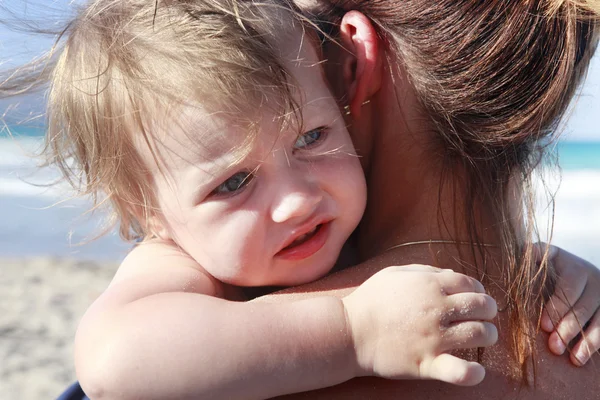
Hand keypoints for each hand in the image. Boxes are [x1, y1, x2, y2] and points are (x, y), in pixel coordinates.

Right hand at [342, 265, 497, 385]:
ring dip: (488, 335)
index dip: (478, 290)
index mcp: (430, 285)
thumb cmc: (371, 300)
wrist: (349, 332)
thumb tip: (452, 275)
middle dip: (488, 310)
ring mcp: (433, 338)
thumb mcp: (395, 273)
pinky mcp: (427, 364)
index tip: (474, 298)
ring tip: (483, 338)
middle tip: (483, 316)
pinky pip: (460, 372)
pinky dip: (474, 373)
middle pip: (482, 306)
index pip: (471, 285)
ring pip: (480, 335)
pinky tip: (477, 370)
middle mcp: (436, 310)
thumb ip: (426, 271)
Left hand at [538, 244, 599, 365]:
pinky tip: (579, 358)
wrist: (571, 272)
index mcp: (569, 263)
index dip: (556, 307)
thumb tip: (518, 255)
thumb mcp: (538, 259)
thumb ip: (530, 257)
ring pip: (596, 318)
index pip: (567, 286)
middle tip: (553, 345)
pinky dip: (592, 344)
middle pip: (581, 305)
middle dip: (567, 327)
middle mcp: (588, 275)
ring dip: (582, 339)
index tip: (544, 325)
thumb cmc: (545, 268)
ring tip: (567, 356)